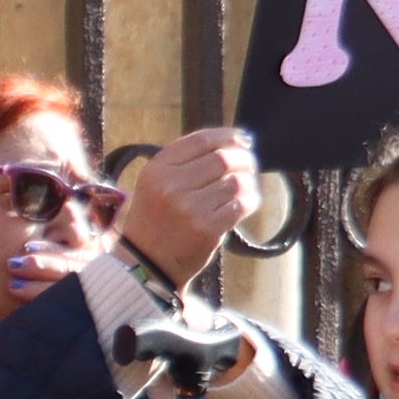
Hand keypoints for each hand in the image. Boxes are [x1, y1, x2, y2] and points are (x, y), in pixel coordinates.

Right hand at [118, 127, 260, 284]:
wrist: (147, 262)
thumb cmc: (157, 219)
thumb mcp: (156, 183)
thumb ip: (185, 162)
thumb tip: (233, 142)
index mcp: (158, 169)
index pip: (201, 140)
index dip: (228, 136)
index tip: (243, 139)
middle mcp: (171, 186)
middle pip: (222, 159)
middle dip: (243, 158)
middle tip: (250, 164)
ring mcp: (190, 208)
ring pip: (235, 181)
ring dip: (249, 181)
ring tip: (248, 185)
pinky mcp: (207, 228)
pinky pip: (240, 205)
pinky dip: (250, 200)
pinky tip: (247, 202)